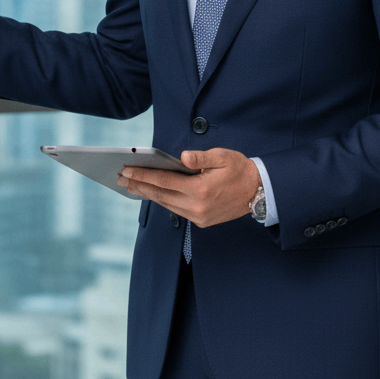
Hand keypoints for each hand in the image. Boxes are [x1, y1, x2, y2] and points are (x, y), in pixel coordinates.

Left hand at [118, 148, 260, 227]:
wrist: (259, 192)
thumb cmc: (240, 170)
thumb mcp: (223, 157)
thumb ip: (200, 158)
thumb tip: (182, 157)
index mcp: (200, 190)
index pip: (163, 181)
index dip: (142, 175)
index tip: (126, 170)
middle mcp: (196, 207)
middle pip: (159, 195)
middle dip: (138, 185)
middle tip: (120, 178)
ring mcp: (198, 216)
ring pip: (165, 204)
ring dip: (147, 194)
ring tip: (130, 185)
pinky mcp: (201, 221)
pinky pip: (175, 209)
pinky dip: (161, 200)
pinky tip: (153, 193)